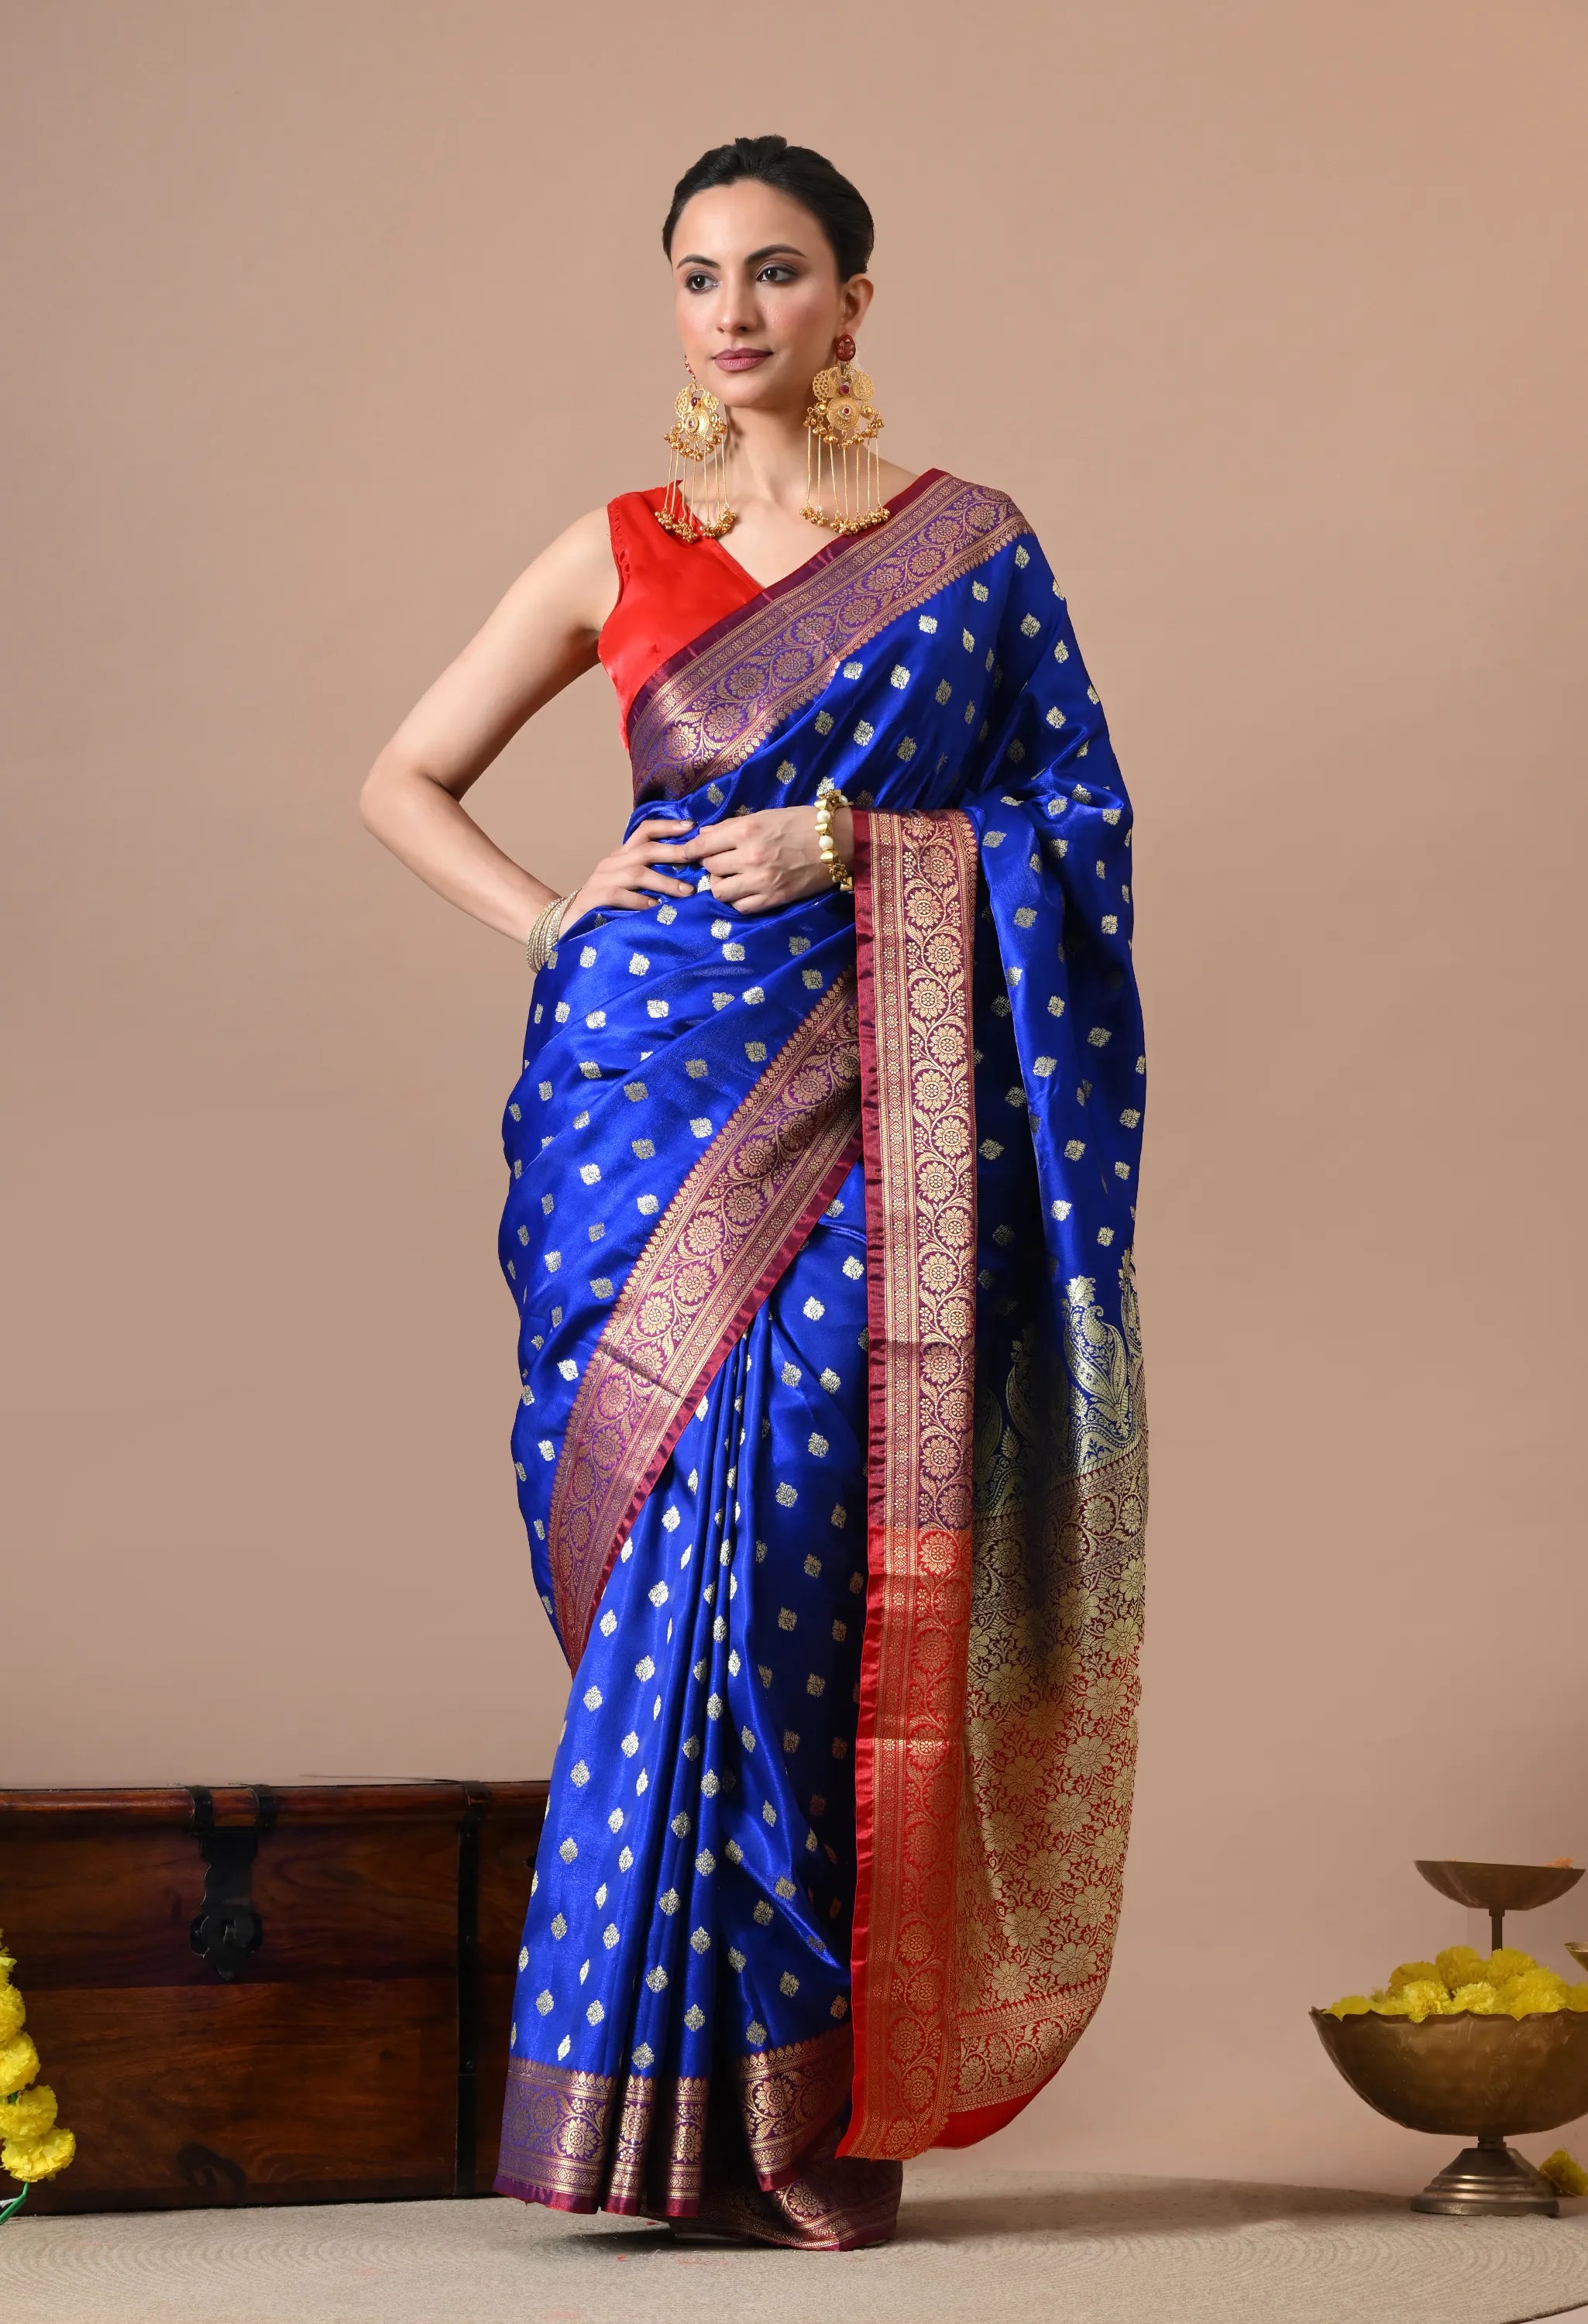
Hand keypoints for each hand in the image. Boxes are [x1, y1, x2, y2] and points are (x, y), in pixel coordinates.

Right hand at [562, 818, 696, 924]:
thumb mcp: (626, 886)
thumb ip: (647, 877)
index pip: (643, 831)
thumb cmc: (604, 907)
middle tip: (696, 857)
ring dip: (664, 882)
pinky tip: (656, 907)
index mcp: (620, 857)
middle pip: (646, 849)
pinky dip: (640, 901)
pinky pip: (620, 895)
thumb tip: (686, 877)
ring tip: (686, 892)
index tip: (691, 827)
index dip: (667, 827)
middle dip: (673, 852)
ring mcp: (602, 879)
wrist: (567, 924)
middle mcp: (611, 863)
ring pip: (637, 873)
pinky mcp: (595, 898)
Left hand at [679, 805, 852, 915]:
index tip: (686, 853)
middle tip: (720, 861)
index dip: (689, 850)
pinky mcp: (773, 899)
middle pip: (710, 867)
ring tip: (730, 878)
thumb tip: (704, 835)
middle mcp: (749, 856)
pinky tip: (744, 890)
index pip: (702, 845)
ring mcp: (760, 881)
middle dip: (710, 864)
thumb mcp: (764, 815)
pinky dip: (738, 900)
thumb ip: (731, 826)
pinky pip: (741, 907)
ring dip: (721, 884)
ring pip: (720, 891)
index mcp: (746, 830)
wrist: (837, 842)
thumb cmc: (801, 822)